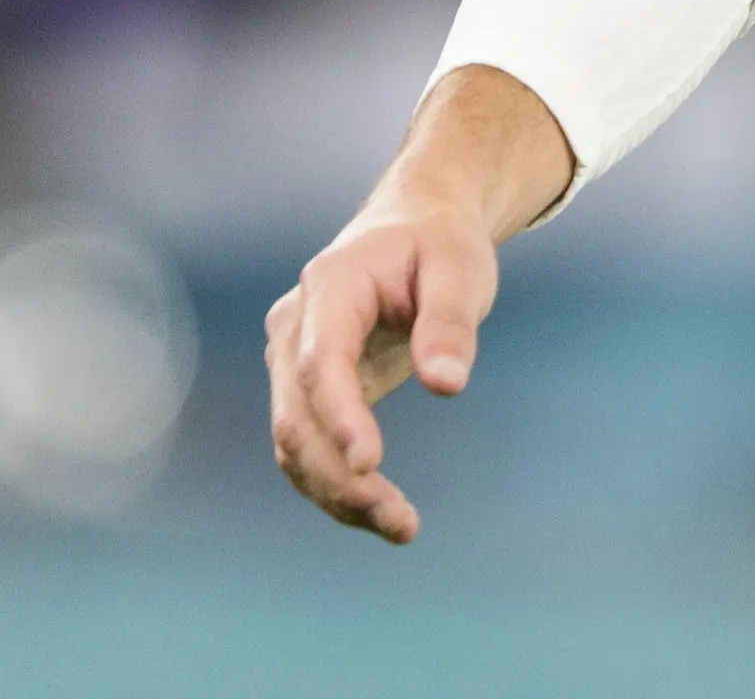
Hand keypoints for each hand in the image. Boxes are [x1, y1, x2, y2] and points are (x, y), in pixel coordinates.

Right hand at [266, 194, 494, 543]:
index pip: (321, 361)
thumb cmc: (441, 245)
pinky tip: (383, 515)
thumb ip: (451, 321)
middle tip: (402, 520)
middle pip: (296, 416)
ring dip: (336, 494)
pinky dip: (337, 487)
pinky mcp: (305, 392)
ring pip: (293, 444)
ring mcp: (292, 361)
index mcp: (330, 285)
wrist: (414, 227)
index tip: (371, 464)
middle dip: (340, 476)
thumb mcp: (462, 268)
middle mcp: (295, 326)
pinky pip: (307, 449)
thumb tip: (446, 385)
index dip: (340, 416)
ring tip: (403, 528)